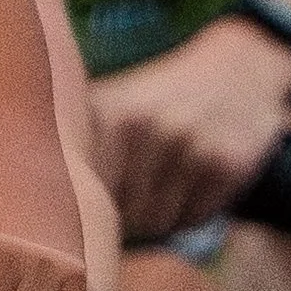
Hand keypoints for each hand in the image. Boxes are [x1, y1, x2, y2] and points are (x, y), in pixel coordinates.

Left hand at [91, 17, 290, 241]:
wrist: (237, 67)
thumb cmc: (158, 98)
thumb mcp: (107, 103)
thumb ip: (75, 144)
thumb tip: (53, 209)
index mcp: (106, 114)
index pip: (83, 196)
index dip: (90, 207)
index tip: (97, 199)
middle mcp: (146, 129)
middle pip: (120, 216)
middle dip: (127, 214)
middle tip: (141, 188)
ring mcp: (189, 146)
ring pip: (158, 223)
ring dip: (160, 215)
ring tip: (166, 182)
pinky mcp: (228, 164)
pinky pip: (195, 219)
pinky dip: (192, 212)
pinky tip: (195, 181)